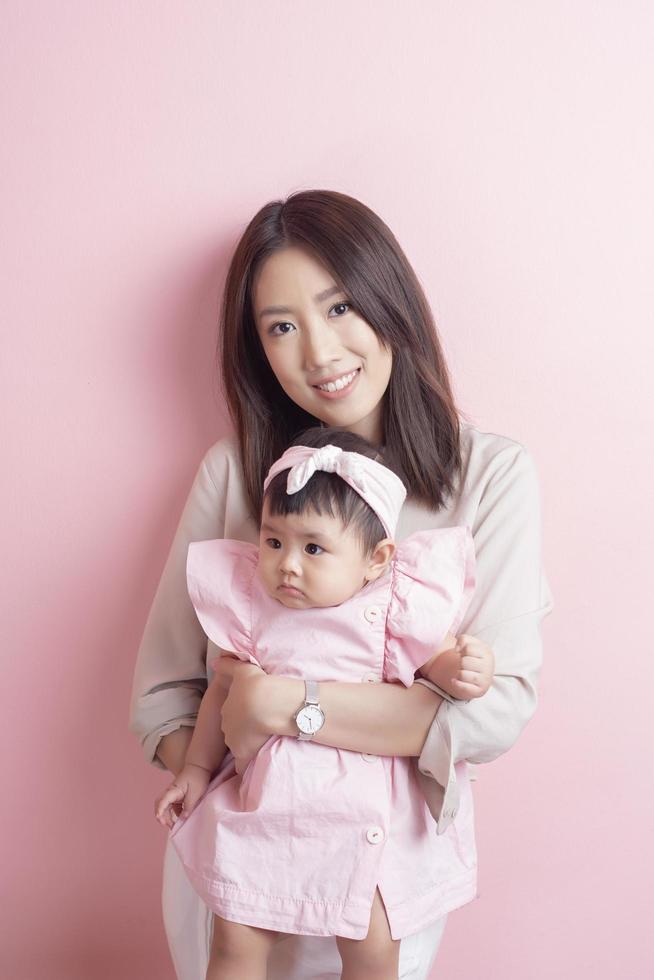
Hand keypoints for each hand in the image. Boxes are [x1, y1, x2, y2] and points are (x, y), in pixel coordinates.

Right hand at [154, 763, 211, 829]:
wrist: (200, 767)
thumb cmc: (198, 778)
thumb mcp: (196, 793)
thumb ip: (189, 806)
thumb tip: (183, 818)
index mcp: (174, 790)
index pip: (163, 800)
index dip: (160, 810)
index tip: (159, 818)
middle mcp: (170, 792)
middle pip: (159, 804)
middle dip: (161, 816)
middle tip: (167, 825)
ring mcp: (173, 794)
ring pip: (165, 806)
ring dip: (167, 816)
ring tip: (174, 826)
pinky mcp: (176, 796)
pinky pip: (172, 807)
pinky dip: (173, 814)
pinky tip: (180, 819)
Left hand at [213, 657, 271, 772]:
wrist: (267, 703)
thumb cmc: (255, 685)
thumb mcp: (242, 670)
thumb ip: (228, 665)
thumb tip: (216, 660)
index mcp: (226, 709)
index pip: (233, 715)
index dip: (243, 713)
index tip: (253, 712)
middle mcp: (227, 726)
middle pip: (235, 731)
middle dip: (244, 730)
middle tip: (260, 725)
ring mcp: (235, 741)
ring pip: (240, 746)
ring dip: (248, 744)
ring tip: (263, 740)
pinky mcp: (245, 754)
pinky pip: (244, 765)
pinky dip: (248, 765)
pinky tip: (256, 764)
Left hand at [449, 634, 494, 698]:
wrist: (477, 676)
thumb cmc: (472, 657)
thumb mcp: (470, 643)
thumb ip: (463, 639)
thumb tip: (457, 649)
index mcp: (487, 653)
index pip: (468, 648)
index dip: (461, 650)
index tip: (463, 653)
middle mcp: (489, 667)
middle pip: (464, 662)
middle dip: (460, 662)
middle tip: (464, 665)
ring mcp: (485, 680)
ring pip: (462, 674)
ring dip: (458, 673)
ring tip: (463, 672)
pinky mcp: (479, 691)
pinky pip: (463, 687)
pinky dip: (456, 683)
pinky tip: (455, 680)